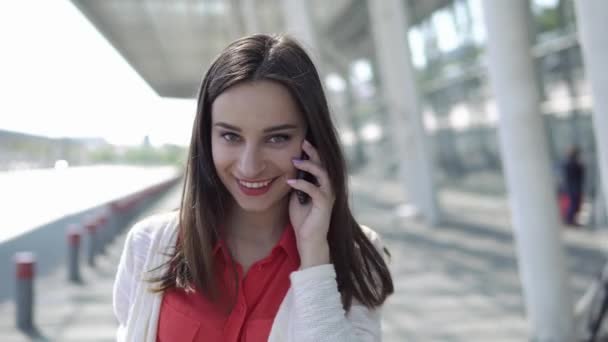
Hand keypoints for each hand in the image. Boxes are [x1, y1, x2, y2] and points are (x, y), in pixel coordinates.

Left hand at [287, 140, 334, 268]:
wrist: (309, 241)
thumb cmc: (303, 220)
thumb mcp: (297, 197)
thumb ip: (297, 183)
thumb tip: (289, 170)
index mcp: (322, 185)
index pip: (320, 163)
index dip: (312, 153)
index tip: (301, 142)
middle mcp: (328, 188)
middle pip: (324, 164)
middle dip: (314, 152)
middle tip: (303, 142)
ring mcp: (328, 196)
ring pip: (323, 174)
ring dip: (310, 165)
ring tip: (296, 160)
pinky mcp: (324, 205)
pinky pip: (315, 190)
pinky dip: (302, 184)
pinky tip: (290, 181)